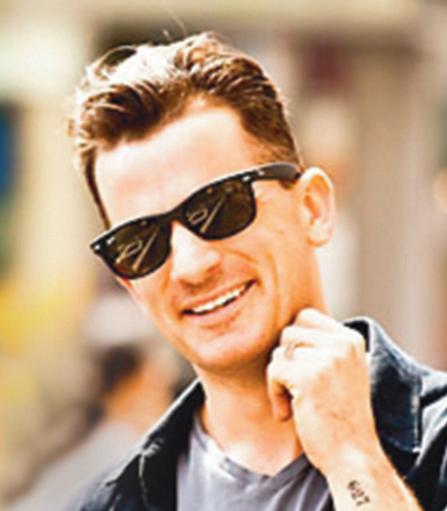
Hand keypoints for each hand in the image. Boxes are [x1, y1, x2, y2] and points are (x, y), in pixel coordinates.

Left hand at [267, 308, 378, 474]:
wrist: (353, 457)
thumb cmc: (341, 417)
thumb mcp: (343, 370)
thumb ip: (323, 346)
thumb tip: (288, 326)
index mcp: (351, 339)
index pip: (305, 316)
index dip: (295, 341)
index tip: (301, 369)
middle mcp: (342, 344)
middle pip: (289, 332)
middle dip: (285, 359)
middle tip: (295, 387)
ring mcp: (327, 359)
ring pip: (279, 352)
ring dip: (279, 379)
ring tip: (295, 401)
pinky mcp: (309, 377)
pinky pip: (274, 370)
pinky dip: (275, 393)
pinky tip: (289, 412)